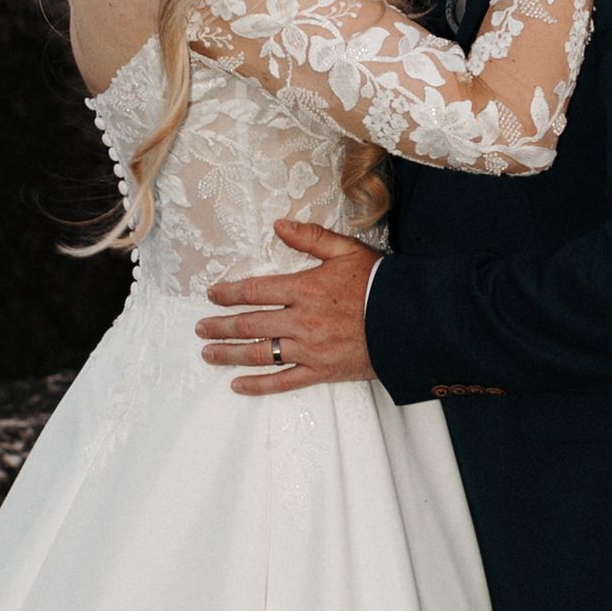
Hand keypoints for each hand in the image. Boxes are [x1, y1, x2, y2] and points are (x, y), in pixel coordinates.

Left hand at [198, 220, 379, 395]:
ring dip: (229, 354)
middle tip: (200, 328)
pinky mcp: (321, 371)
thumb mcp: (348, 250)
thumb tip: (279, 225)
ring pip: (260, 353)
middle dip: (220, 326)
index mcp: (305, 289)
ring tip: (209, 353)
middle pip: (249, 324)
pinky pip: (283, 382)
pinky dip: (258, 385)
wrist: (411, 322)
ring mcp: (310, 349)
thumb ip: (311, 237)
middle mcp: (302, 321)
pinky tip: (237, 385)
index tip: (212, 295)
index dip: (228, 293)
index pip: (255, 291)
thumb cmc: (381, 284)